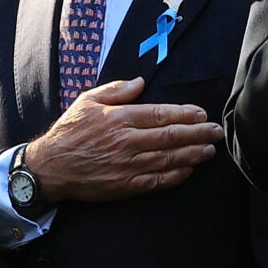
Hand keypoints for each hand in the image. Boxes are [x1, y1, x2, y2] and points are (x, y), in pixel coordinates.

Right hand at [23, 76, 223, 203]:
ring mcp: (127, 165)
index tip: (202, 114)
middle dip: (198, 134)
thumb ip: (115, 89)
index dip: (185, 114)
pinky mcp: (125, 185)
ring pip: (168, 159)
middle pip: (171, 137)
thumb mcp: (87, 101)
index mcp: (119, 118)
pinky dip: (175, 176)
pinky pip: (156, 181)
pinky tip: (188, 171)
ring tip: (209, 151)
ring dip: (193, 154)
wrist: (50, 167)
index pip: (161, 114)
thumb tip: (140, 82)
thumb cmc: (69, 132)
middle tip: (217, 132)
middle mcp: (127, 141)